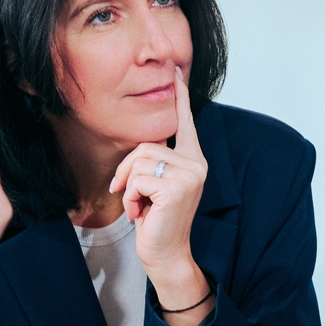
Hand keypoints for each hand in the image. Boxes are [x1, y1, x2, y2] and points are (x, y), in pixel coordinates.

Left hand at [109, 67, 211, 322]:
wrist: (166, 254)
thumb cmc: (157, 222)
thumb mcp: (155, 187)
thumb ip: (154, 164)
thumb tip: (140, 151)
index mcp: (193, 161)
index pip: (186, 124)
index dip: (180, 98)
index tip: (176, 71)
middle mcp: (197, 164)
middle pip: (146, 146)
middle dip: (128, 171)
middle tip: (130, 196)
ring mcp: (190, 175)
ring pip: (139, 162)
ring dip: (130, 188)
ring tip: (141, 207)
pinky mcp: (177, 187)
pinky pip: (138, 179)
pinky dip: (132, 198)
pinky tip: (142, 214)